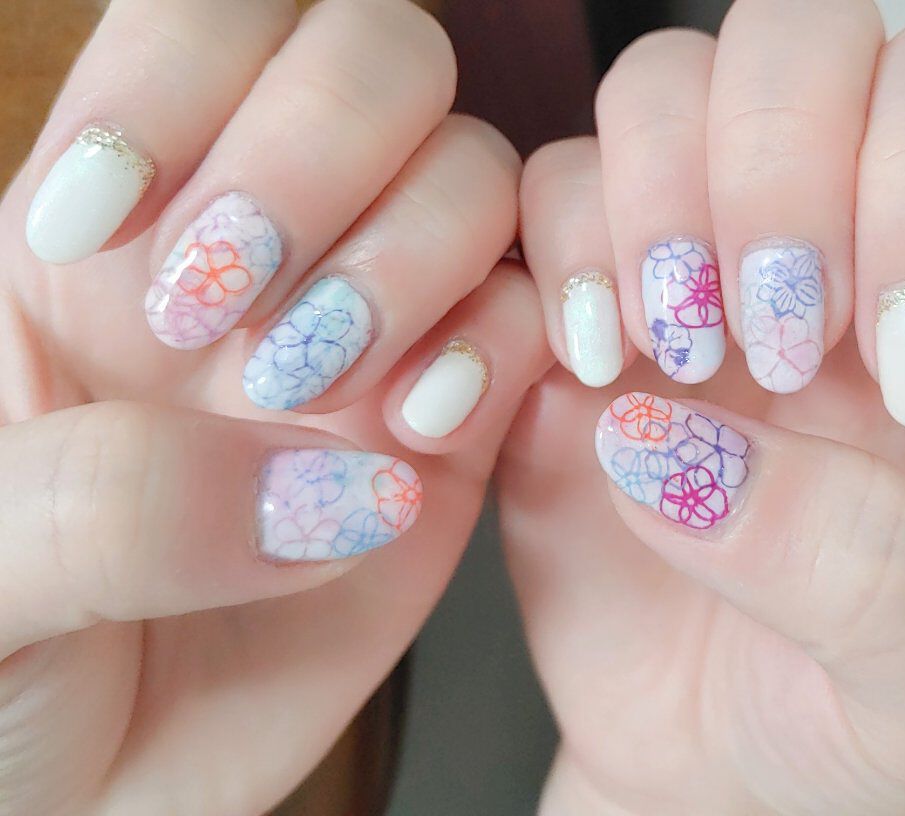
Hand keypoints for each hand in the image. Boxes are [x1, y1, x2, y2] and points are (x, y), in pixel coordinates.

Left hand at [0, 2, 548, 813]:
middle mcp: (266, 243)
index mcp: (105, 218)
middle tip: (244, 323)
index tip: (123, 238)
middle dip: (327, 158)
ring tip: (335, 395)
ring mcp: (376, 327)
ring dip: (422, 263)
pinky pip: (530, 322)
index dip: (187, 88)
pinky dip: (502, 354)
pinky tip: (418, 439)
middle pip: (374, 56)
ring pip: (475, 175)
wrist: (82, 789)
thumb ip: (112, 499)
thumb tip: (321, 473)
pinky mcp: (455, 423)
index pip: (199, 23)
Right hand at [502, 2, 904, 812]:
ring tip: (662, 357)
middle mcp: (820, 251)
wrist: (702, 758)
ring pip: (661, 86)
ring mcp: (682, 268)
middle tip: (760, 341)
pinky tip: (577, 373)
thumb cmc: (843, 717)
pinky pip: (537, 195)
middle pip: (810, 39)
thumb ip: (868, 574)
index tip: (889, 368)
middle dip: (776, 166)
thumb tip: (691, 455)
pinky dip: (548, 261)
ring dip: (650, 202)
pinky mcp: (564, 312)